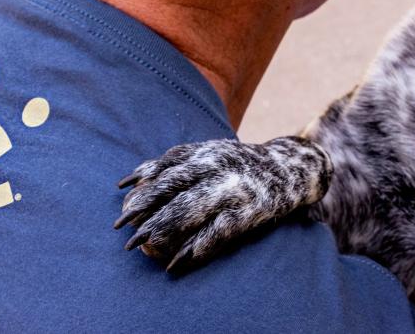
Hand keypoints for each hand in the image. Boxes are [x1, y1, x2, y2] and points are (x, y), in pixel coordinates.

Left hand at [114, 136, 331, 271]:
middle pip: (173, 189)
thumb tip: (134, 179)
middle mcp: (218, 167)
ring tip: (142, 245)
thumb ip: (177, 161)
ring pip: (190, 209)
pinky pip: (217, 231)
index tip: (122, 204)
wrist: (291, 169)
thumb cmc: (241, 164)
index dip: (143, 187)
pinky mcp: (248, 211)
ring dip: (162, 229)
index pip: (167, 168)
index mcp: (207, 152)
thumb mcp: (212, 152)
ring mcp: (233, 189)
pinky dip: (195, 247)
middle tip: (123, 231)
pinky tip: (177, 262)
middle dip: (145, 211)